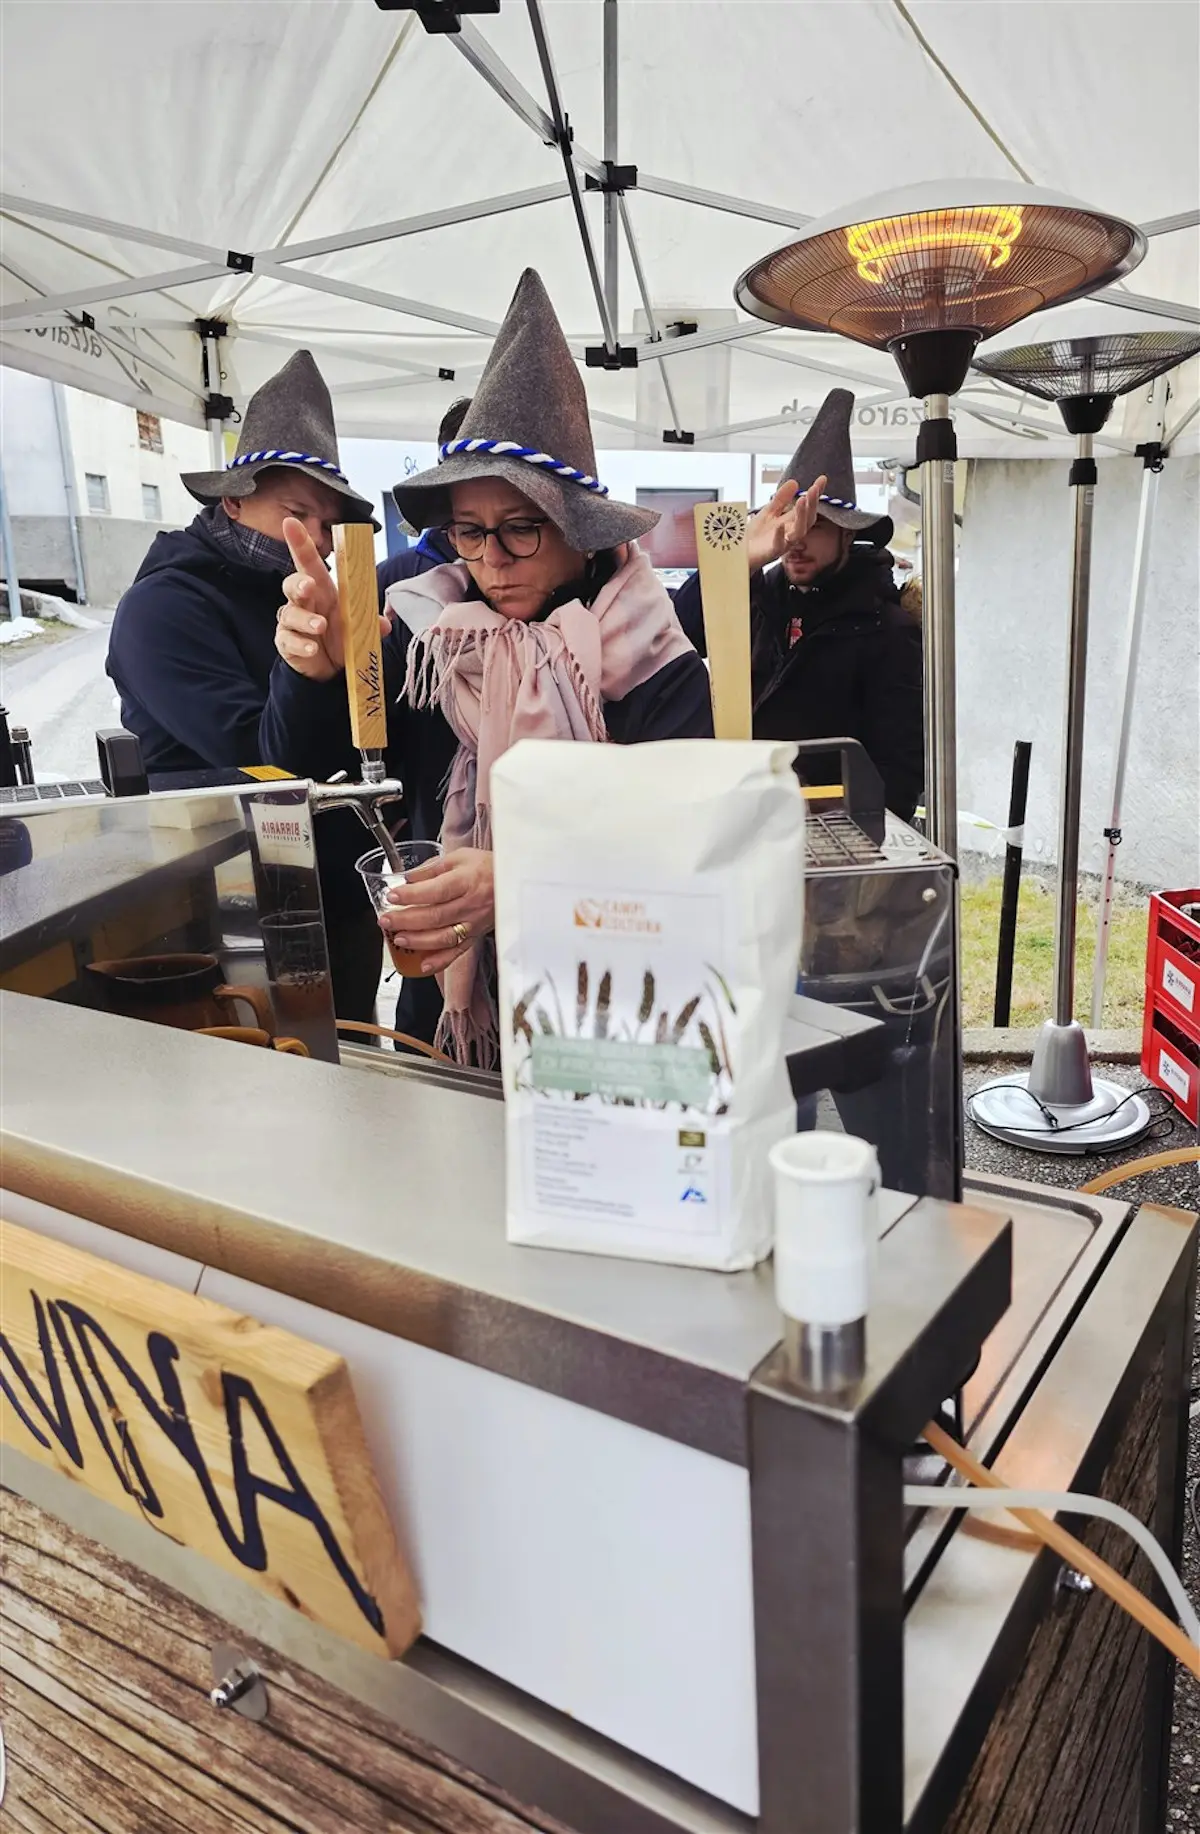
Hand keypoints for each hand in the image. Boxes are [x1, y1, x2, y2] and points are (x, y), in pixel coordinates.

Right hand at [275, 518, 389, 681]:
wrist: (330, 667)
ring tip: (320, 627)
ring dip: (305, 619)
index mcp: (322, 589)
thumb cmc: (341, 636)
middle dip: (299, 583)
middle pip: (292, 583)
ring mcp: (292, 621)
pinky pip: (288, 640)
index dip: (299, 543)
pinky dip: (300, 644)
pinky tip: (312, 649)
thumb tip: (384, 623)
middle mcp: (304, 601)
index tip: (290, 523)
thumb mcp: (359, 627)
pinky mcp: (286, 642)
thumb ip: (371, 623)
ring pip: (290, 614)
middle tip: (309, 587)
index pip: (308, 562)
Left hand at [380, 847, 494, 974]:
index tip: (392, 895)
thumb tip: (407, 879)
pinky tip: (423, 964)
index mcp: (466, 881)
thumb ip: (431, 868)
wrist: (513, 882)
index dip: (411, 895)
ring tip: (398, 939)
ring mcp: (473, 924)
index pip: (435, 891)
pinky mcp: (475, 936)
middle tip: (385, 920)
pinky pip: (457, 952)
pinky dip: (439, 962)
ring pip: (444, 938)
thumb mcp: (459, 857)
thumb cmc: (487, 867)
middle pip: (435, 916)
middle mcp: (471, 905)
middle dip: (406, 920)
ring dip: (418, 941)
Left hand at [746, 475, 826, 572]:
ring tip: (802, 500)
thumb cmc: (757, 535)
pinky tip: (780, 526)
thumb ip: (781, 499)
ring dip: (802, 516)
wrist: (742, 553)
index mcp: (792, 522)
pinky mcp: (772, 552)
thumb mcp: (769, 511)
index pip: (808, 507)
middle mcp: (791, 533)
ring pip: (799, 532)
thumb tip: (794, 482)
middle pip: (808, 519)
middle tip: (813, 489)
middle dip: (812, 504)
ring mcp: (783, 543)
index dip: (815, 494)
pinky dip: (780, 535)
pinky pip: (779, 545)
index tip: (822, 479)